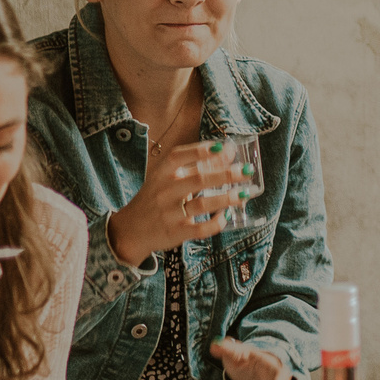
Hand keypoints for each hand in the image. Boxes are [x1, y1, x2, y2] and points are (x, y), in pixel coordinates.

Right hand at [108, 138, 258, 266]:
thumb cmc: (157, 198)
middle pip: (198, 179)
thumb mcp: (168, 179)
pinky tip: (227, 216)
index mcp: (161, 173)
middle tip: (247, 170)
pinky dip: (216, 223)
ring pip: (203, 204)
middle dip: (226, 174)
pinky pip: (200, 228)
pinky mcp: (176, 232)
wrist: (131, 230)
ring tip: (245, 194)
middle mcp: (165, 191)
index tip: (222, 147)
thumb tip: (228, 152)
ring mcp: (170, 213)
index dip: (200, 151)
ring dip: (227, 198)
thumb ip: (194, 166)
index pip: (179, 156)